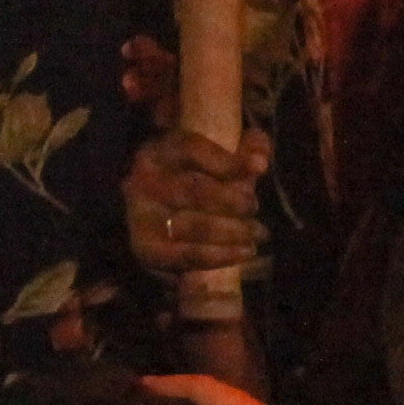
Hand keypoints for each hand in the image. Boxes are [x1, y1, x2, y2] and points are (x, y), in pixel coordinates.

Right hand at [121, 127, 271, 288]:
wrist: (148, 214)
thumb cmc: (191, 178)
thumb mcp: (215, 155)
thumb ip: (245, 148)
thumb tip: (261, 162)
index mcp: (161, 152)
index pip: (192, 150)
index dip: (228, 161)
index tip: (260, 168)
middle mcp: (145, 183)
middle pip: (195, 192)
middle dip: (234, 201)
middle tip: (254, 207)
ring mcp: (142, 219)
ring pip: (194, 227)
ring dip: (234, 232)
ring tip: (258, 234)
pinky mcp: (148, 251)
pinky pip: (187, 256)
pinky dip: (220, 256)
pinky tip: (244, 252)